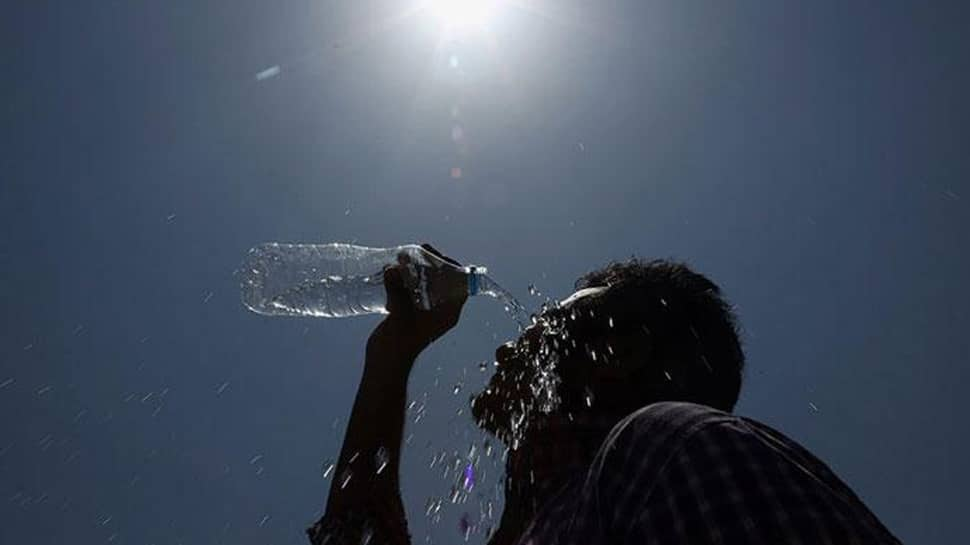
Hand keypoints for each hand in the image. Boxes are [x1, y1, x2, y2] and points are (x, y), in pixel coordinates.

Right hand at [370, 244, 468, 359]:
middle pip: (444, 279)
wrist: (384, 363)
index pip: (461, 284)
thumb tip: (392, 269)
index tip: (437, 255)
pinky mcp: (411, 310)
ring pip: (427, 282)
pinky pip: (413, 288)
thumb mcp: (400, 316)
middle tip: (418, 250)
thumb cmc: (398, 345)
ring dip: (416, 268)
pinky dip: (406, 278)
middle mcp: (441, 310)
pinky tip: (394, 269)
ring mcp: (425, 310)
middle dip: (431, 263)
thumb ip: (397, 291)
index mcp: (449, 313)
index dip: (452, 267)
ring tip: (402, 257)